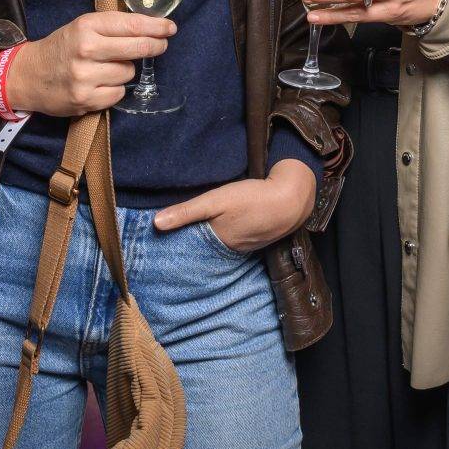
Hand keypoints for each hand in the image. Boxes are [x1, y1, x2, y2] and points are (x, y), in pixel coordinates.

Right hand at [0, 12, 175, 117]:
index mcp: (86, 26)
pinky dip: (115, 89)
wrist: (28, 75)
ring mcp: (85, 77)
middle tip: (160, 45)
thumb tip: (152, 27)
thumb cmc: (62, 47)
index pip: (132, 25)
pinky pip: (119, 93)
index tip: (170, 28)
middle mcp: (86, 50)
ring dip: (125, 70)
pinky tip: (101, 84)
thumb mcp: (82, 26)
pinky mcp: (85, 100)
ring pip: (128, 73)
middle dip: (154, 46)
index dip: (156, 27)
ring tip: (107, 67)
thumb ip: (112, 25)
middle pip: (137, 48)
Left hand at [152, 159, 317, 246]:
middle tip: (176, 236)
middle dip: (194, 242)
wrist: (292, 198)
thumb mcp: (216, 200)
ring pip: (223, 243)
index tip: (161, 244)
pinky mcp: (260, 235)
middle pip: (207, 247)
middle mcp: (231, 249)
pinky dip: (230, 233)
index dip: (178, 245)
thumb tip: (155, 224)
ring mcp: (248, 244)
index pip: (192, 248)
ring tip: (198, 229)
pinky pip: (238, 238)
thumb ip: (187, 211)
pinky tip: (228, 224)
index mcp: (218, 242)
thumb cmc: (251, 199)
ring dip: (213, 237)